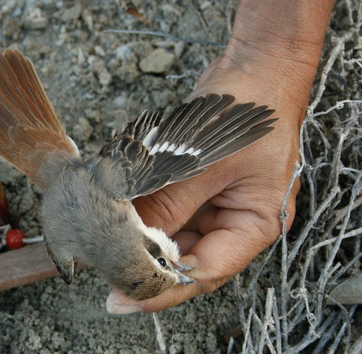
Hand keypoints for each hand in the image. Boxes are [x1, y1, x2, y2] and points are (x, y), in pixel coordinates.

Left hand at [106, 0, 341, 312]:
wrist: (257, 62)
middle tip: (104, 268)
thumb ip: (167, 203)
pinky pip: (168, 207)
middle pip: (187, 258)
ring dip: (143, 236)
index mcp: (254, 224)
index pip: (205, 272)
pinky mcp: (198, 184)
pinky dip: (145, 211)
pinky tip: (119, 210)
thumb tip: (128, 240)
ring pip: (173, 234)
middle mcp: (235, 220)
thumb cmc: (244, 110)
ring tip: (106, 239)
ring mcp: (216, 202)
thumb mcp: (203, 162)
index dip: (163, 289)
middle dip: (148, 263)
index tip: (122, 297)